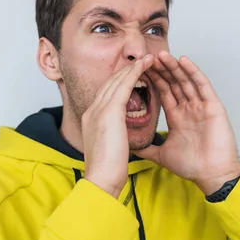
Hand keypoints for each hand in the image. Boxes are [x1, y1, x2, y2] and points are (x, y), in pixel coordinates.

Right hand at [82, 54, 154, 197]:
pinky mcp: (109, 112)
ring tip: (148, 58)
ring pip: (117, 80)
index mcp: (91, 119)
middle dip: (126, 70)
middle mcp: (92, 110)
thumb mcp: (109, 148)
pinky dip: (135, 73)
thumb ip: (113, 137)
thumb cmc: (107, 171)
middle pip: (110, 83)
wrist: (100, 180)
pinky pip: (124, 86)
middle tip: (142, 61)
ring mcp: (98, 109)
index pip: (106, 94)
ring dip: (133, 67)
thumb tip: (120, 138)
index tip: (133, 76)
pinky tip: (146, 65)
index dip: (120, 83)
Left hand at [133, 51, 239, 194]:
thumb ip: (148, 149)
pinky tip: (183, 60)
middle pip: (173, 83)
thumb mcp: (162, 154)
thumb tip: (131, 148)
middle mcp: (189, 108)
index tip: (140, 68)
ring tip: (161, 54)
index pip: (163, 92)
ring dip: (174, 67)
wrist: (211, 176)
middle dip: (161, 69)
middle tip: (147, 56)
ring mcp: (201, 106)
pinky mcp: (213, 107)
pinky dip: (193, 72)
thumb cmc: (192, 166)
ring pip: (185, 80)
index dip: (153, 79)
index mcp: (177, 117)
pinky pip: (202, 85)